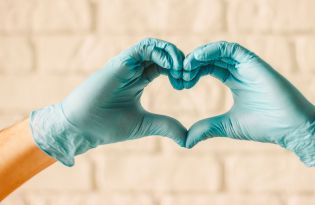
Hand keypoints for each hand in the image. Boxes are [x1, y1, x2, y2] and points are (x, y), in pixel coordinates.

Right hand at [30, 38, 186, 165]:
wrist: (82, 128)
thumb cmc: (108, 126)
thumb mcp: (144, 125)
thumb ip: (166, 126)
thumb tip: (187, 138)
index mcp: (140, 79)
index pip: (165, 65)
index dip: (179, 71)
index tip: (187, 84)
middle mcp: (134, 69)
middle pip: (162, 53)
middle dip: (180, 60)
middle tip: (188, 77)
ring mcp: (126, 64)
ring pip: (154, 46)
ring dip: (172, 54)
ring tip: (181, 70)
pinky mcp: (119, 62)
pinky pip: (143, 48)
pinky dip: (160, 53)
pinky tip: (170, 67)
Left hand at [183, 41, 314, 166]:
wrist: (291, 128)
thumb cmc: (264, 127)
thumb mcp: (227, 126)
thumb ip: (207, 128)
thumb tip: (185, 141)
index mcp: (234, 81)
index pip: (208, 69)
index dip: (192, 72)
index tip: (180, 83)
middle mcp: (240, 70)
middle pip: (210, 58)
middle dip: (192, 64)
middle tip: (179, 75)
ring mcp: (248, 65)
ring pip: (218, 51)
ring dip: (199, 56)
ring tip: (185, 67)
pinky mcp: (254, 62)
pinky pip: (230, 49)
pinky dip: (212, 50)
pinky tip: (197, 59)